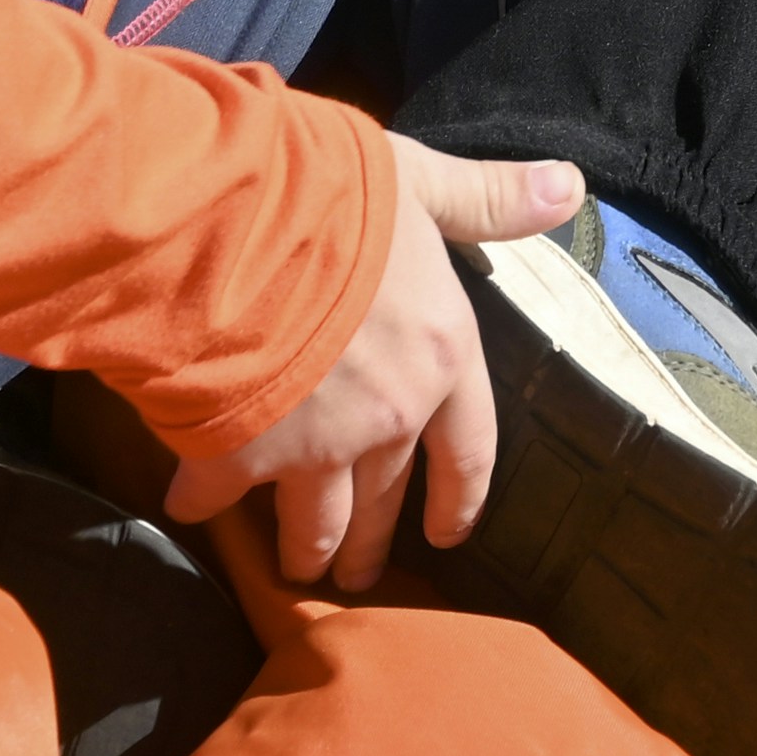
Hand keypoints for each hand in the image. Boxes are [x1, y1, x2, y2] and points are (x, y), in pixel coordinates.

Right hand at [166, 136, 580, 588]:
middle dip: (371, 543)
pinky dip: (201, 503)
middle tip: (355, 574)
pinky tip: (187, 506)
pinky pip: (218, 496)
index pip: (469, 448)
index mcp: (440, 355)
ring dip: (304, 549)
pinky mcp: (236, 456)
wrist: (227, 223)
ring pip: (314, 522)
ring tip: (296, 570)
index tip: (448, 536)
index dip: (459, 498)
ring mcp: (312, 446)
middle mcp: (387, 416)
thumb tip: (569, 188)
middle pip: (386, 502)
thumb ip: (487, 200)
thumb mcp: (419, 181)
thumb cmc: (329, 193)